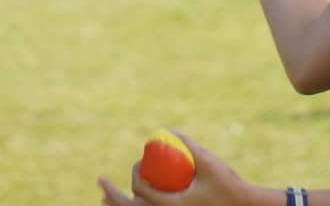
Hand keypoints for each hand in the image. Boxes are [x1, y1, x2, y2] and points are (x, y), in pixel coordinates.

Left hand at [98, 132, 253, 205]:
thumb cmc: (228, 186)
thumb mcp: (209, 161)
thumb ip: (189, 144)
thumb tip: (168, 130)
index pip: (141, 191)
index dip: (134, 174)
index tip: (138, 161)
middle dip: (111, 197)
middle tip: (100, 182)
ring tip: (103, 198)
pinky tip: (133, 202)